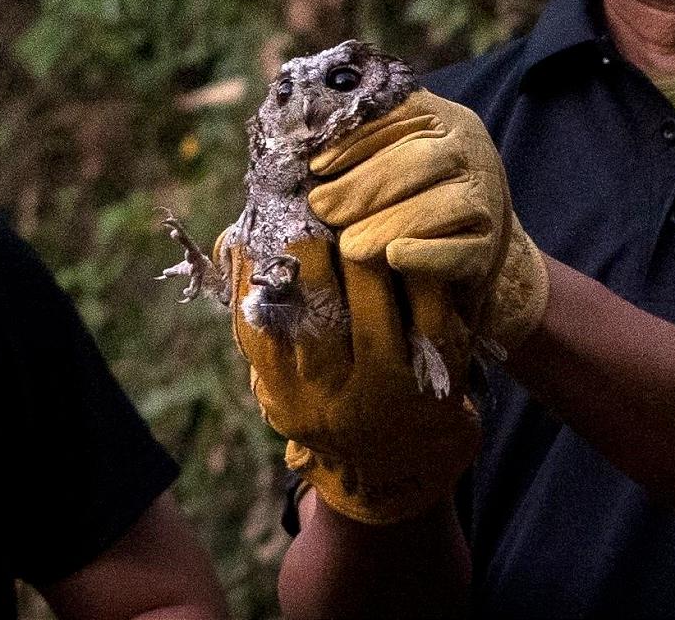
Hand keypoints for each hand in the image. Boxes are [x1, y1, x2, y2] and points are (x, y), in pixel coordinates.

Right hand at [216, 234, 480, 524]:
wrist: (400, 474)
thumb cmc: (333, 406)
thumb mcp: (286, 383)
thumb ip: (263, 326)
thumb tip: (236, 240)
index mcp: (285, 393)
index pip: (259, 320)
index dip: (259, 263)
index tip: (266, 220)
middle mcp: (331, 396)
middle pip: (315, 305)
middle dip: (312, 246)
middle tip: (315, 201)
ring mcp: (388, 390)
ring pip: (373, 298)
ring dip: (365, 244)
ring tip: (363, 207)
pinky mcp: (437, 380)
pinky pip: (430, 308)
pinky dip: (420, 266)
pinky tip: (414, 235)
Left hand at [308, 88, 548, 354]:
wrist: (476, 238)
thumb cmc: (413, 193)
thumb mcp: (393, 153)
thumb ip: (354, 143)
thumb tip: (293, 139)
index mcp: (441, 118)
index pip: (398, 118)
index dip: (353, 142)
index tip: (315, 166)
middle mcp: (469, 151)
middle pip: (417, 162)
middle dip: (364, 186)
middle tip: (322, 209)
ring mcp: (485, 199)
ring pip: (440, 206)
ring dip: (389, 224)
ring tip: (348, 245)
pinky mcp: (487, 249)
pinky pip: (460, 251)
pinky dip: (427, 254)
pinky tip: (396, 257)